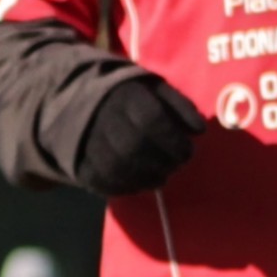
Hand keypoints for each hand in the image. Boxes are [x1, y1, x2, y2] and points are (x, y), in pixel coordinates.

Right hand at [77, 72, 202, 196]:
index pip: (151, 121)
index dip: (174, 141)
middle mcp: (103, 118)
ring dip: (146, 179)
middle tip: (175, 167)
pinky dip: (124, 188)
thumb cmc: (129, 96)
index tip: (187, 152)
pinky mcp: (78, 161)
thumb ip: (180, 106)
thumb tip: (199, 130)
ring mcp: (87, 141)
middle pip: (134, 147)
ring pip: (117, 167)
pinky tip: (139, 185)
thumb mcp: (156, 89)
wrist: (78, 99)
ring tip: (161, 178)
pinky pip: (100, 181)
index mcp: (125, 96)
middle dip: (162, 163)